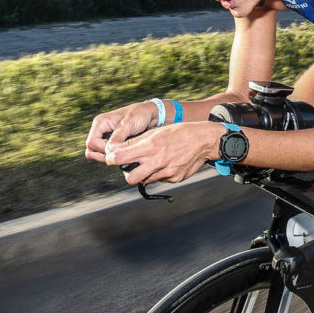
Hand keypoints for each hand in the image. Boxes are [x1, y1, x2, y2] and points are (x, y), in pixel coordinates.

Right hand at [84, 101, 157, 164]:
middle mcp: (101, 130)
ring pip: (98, 154)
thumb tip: (109, 150)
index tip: (116, 150)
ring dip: (108, 158)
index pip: (91, 142)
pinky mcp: (114, 144)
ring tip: (123, 157)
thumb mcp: (129, 123)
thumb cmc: (140, 114)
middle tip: (119, 157)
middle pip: (92, 150)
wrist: (152, 115)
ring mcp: (106, 138)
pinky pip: (108, 155)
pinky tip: (125, 156)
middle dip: (103, 156)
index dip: (102, 149)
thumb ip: (118, 136)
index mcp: (101, 122)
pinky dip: (114, 157)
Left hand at [99, 122, 221, 186]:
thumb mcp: (156, 132)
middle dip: (127, 173)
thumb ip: (136, 141)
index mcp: (151, 146)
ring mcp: (167, 172)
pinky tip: (166, 164)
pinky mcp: (174, 178)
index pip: (121, 158)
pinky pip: (159, 180)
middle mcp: (158, 161)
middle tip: (129, 166)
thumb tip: (116, 148)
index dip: (111, 159)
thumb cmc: (179, 133)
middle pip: (130, 178)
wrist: (204, 140)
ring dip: (143, 174)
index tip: (110, 158)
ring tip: (150, 163)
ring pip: (145, 180)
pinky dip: (158, 174)